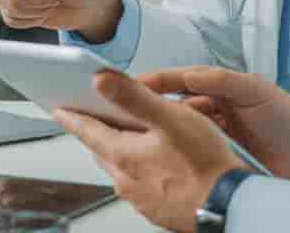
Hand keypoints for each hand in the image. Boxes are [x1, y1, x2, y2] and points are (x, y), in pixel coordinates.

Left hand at [54, 69, 247, 232]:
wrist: (230, 206)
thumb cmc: (205, 164)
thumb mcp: (170, 118)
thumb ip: (133, 97)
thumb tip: (100, 80)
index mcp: (124, 156)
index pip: (88, 132)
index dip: (73, 118)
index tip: (60, 110)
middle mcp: (126, 181)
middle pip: (103, 151)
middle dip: (98, 133)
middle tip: (95, 118)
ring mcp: (142, 198)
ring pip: (121, 170)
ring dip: (121, 152)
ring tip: (131, 136)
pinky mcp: (159, 210)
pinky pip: (140, 185)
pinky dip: (141, 170)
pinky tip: (158, 163)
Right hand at [141, 66, 289, 187]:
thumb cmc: (289, 118)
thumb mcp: (255, 90)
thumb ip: (222, 80)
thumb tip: (188, 75)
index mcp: (218, 89)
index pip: (177, 81)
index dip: (152, 82)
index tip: (128, 85)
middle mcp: (211, 111)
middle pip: (169, 107)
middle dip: (146, 108)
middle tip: (121, 114)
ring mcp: (212, 138)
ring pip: (175, 133)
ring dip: (156, 134)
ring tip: (135, 137)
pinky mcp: (216, 161)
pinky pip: (188, 156)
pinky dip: (173, 156)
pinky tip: (159, 159)